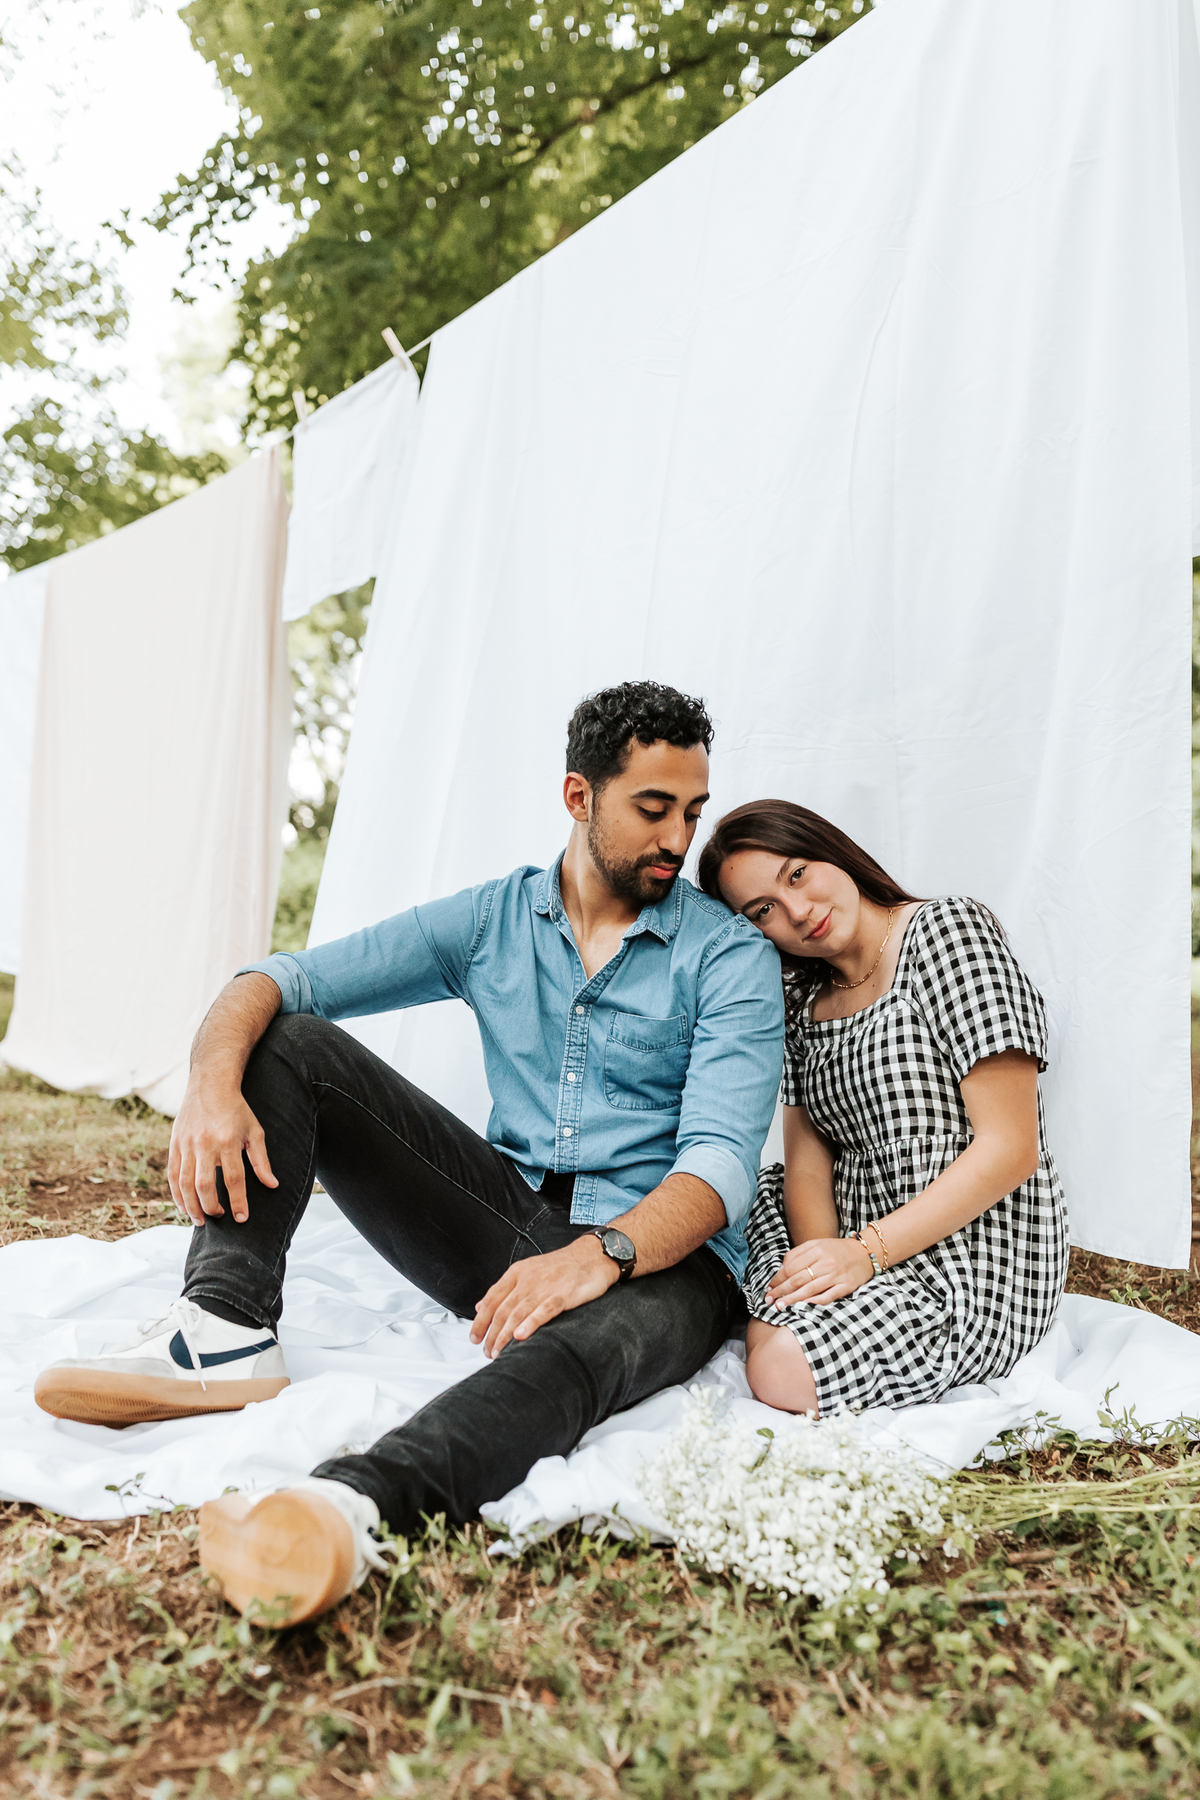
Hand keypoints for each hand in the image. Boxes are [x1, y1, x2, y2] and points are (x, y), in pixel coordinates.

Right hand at [168, 1080, 277, 1225]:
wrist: (210, 1085)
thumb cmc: (236, 1110)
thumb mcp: (254, 1131)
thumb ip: (261, 1160)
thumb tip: (273, 1185)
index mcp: (228, 1141)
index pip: (234, 1179)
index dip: (238, 1201)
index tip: (242, 1218)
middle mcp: (205, 1143)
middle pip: (205, 1185)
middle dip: (211, 1207)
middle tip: (219, 1217)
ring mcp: (186, 1144)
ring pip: (185, 1183)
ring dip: (191, 1206)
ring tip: (200, 1220)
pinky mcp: (174, 1144)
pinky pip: (172, 1174)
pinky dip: (176, 1194)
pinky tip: (184, 1206)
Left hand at [470, 1237, 617, 1358]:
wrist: (592, 1256)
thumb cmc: (561, 1266)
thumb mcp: (527, 1272)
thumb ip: (504, 1290)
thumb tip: (480, 1306)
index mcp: (517, 1273)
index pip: (492, 1298)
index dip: (480, 1320)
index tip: (474, 1338)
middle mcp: (528, 1279)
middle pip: (503, 1309)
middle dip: (491, 1333)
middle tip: (486, 1351)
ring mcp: (545, 1287)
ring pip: (518, 1313)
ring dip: (505, 1335)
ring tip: (498, 1352)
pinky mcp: (563, 1295)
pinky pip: (544, 1311)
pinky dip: (530, 1324)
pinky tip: (520, 1336)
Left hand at [765, 1236, 873, 1308]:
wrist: (866, 1253)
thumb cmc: (838, 1250)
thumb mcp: (817, 1244)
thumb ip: (799, 1254)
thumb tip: (781, 1268)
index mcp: (816, 1250)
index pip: (791, 1266)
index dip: (778, 1278)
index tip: (769, 1287)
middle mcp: (826, 1262)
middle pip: (798, 1279)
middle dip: (781, 1291)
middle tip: (769, 1300)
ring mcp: (836, 1275)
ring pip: (809, 1289)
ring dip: (792, 1299)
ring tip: (780, 1306)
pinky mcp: (846, 1286)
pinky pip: (828, 1296)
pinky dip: (814, 1302)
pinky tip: (803, 1307)